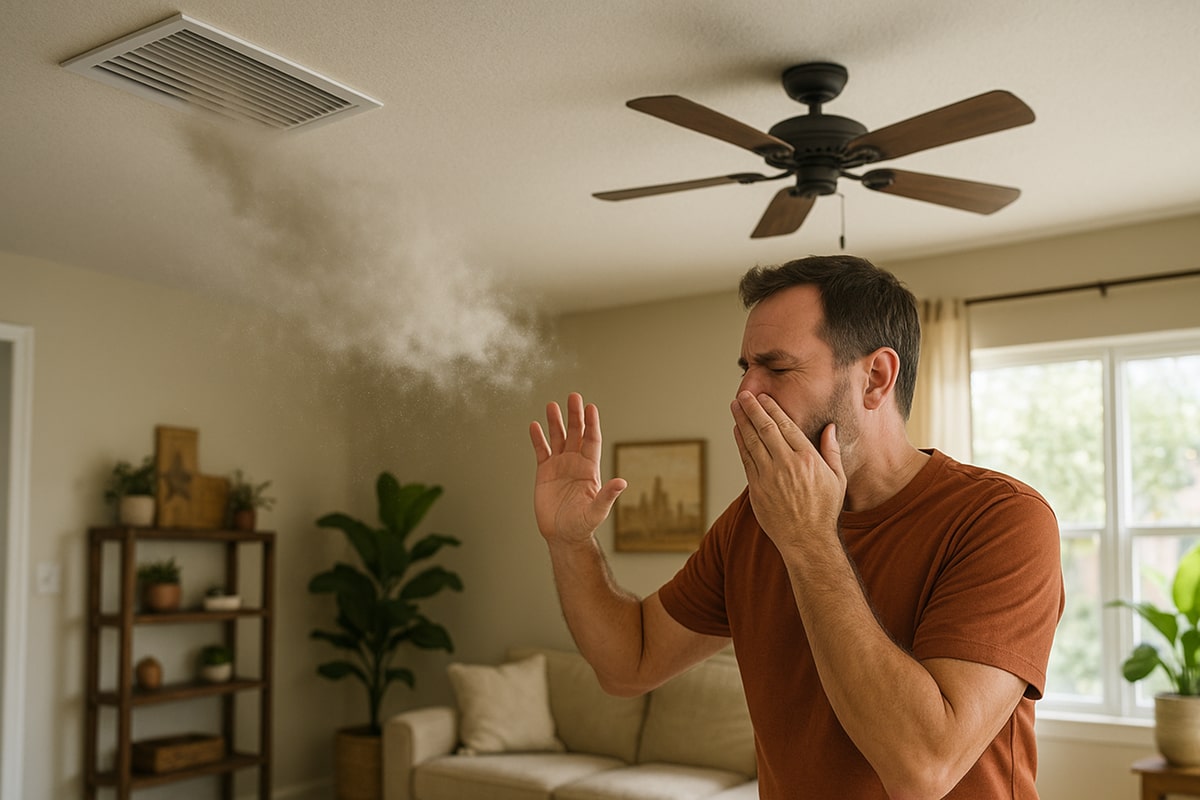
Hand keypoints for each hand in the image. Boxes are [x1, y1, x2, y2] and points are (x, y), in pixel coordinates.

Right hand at [529, 393, 626, 545]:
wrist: (562, 536)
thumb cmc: (582, 525)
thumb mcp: (597, 511)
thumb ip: (607, 495)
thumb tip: (622, 482)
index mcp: (590, 469)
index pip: (591, 440)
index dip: (591, 424)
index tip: (590, 407)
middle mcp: (575, 463)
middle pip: (576, 433)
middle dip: (575, 416)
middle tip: (573, 396)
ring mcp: (560, 466)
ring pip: (558, 438)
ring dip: (555, 422)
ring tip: (551, 405)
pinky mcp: (544, 472)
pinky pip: (541, 451)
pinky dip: (538, 438)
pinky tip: (535, 426)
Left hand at [730, 391, 845, 551]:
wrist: (807, 540)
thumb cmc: (824, 510)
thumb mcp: (837, 479)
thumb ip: (831, 451)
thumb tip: (830, 427)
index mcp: (807, 459)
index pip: (786, 426)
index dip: (772, 409)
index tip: (764, 397)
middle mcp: (787, 464)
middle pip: (765, 429)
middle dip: (753, 409)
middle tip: (744, 394)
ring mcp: (769, 477)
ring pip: (752, 442)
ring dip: (742, 422)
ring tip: (736, 406)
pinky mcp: (756, 489)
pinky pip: (746, 459)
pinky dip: (740, 443)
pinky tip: (738, 431)